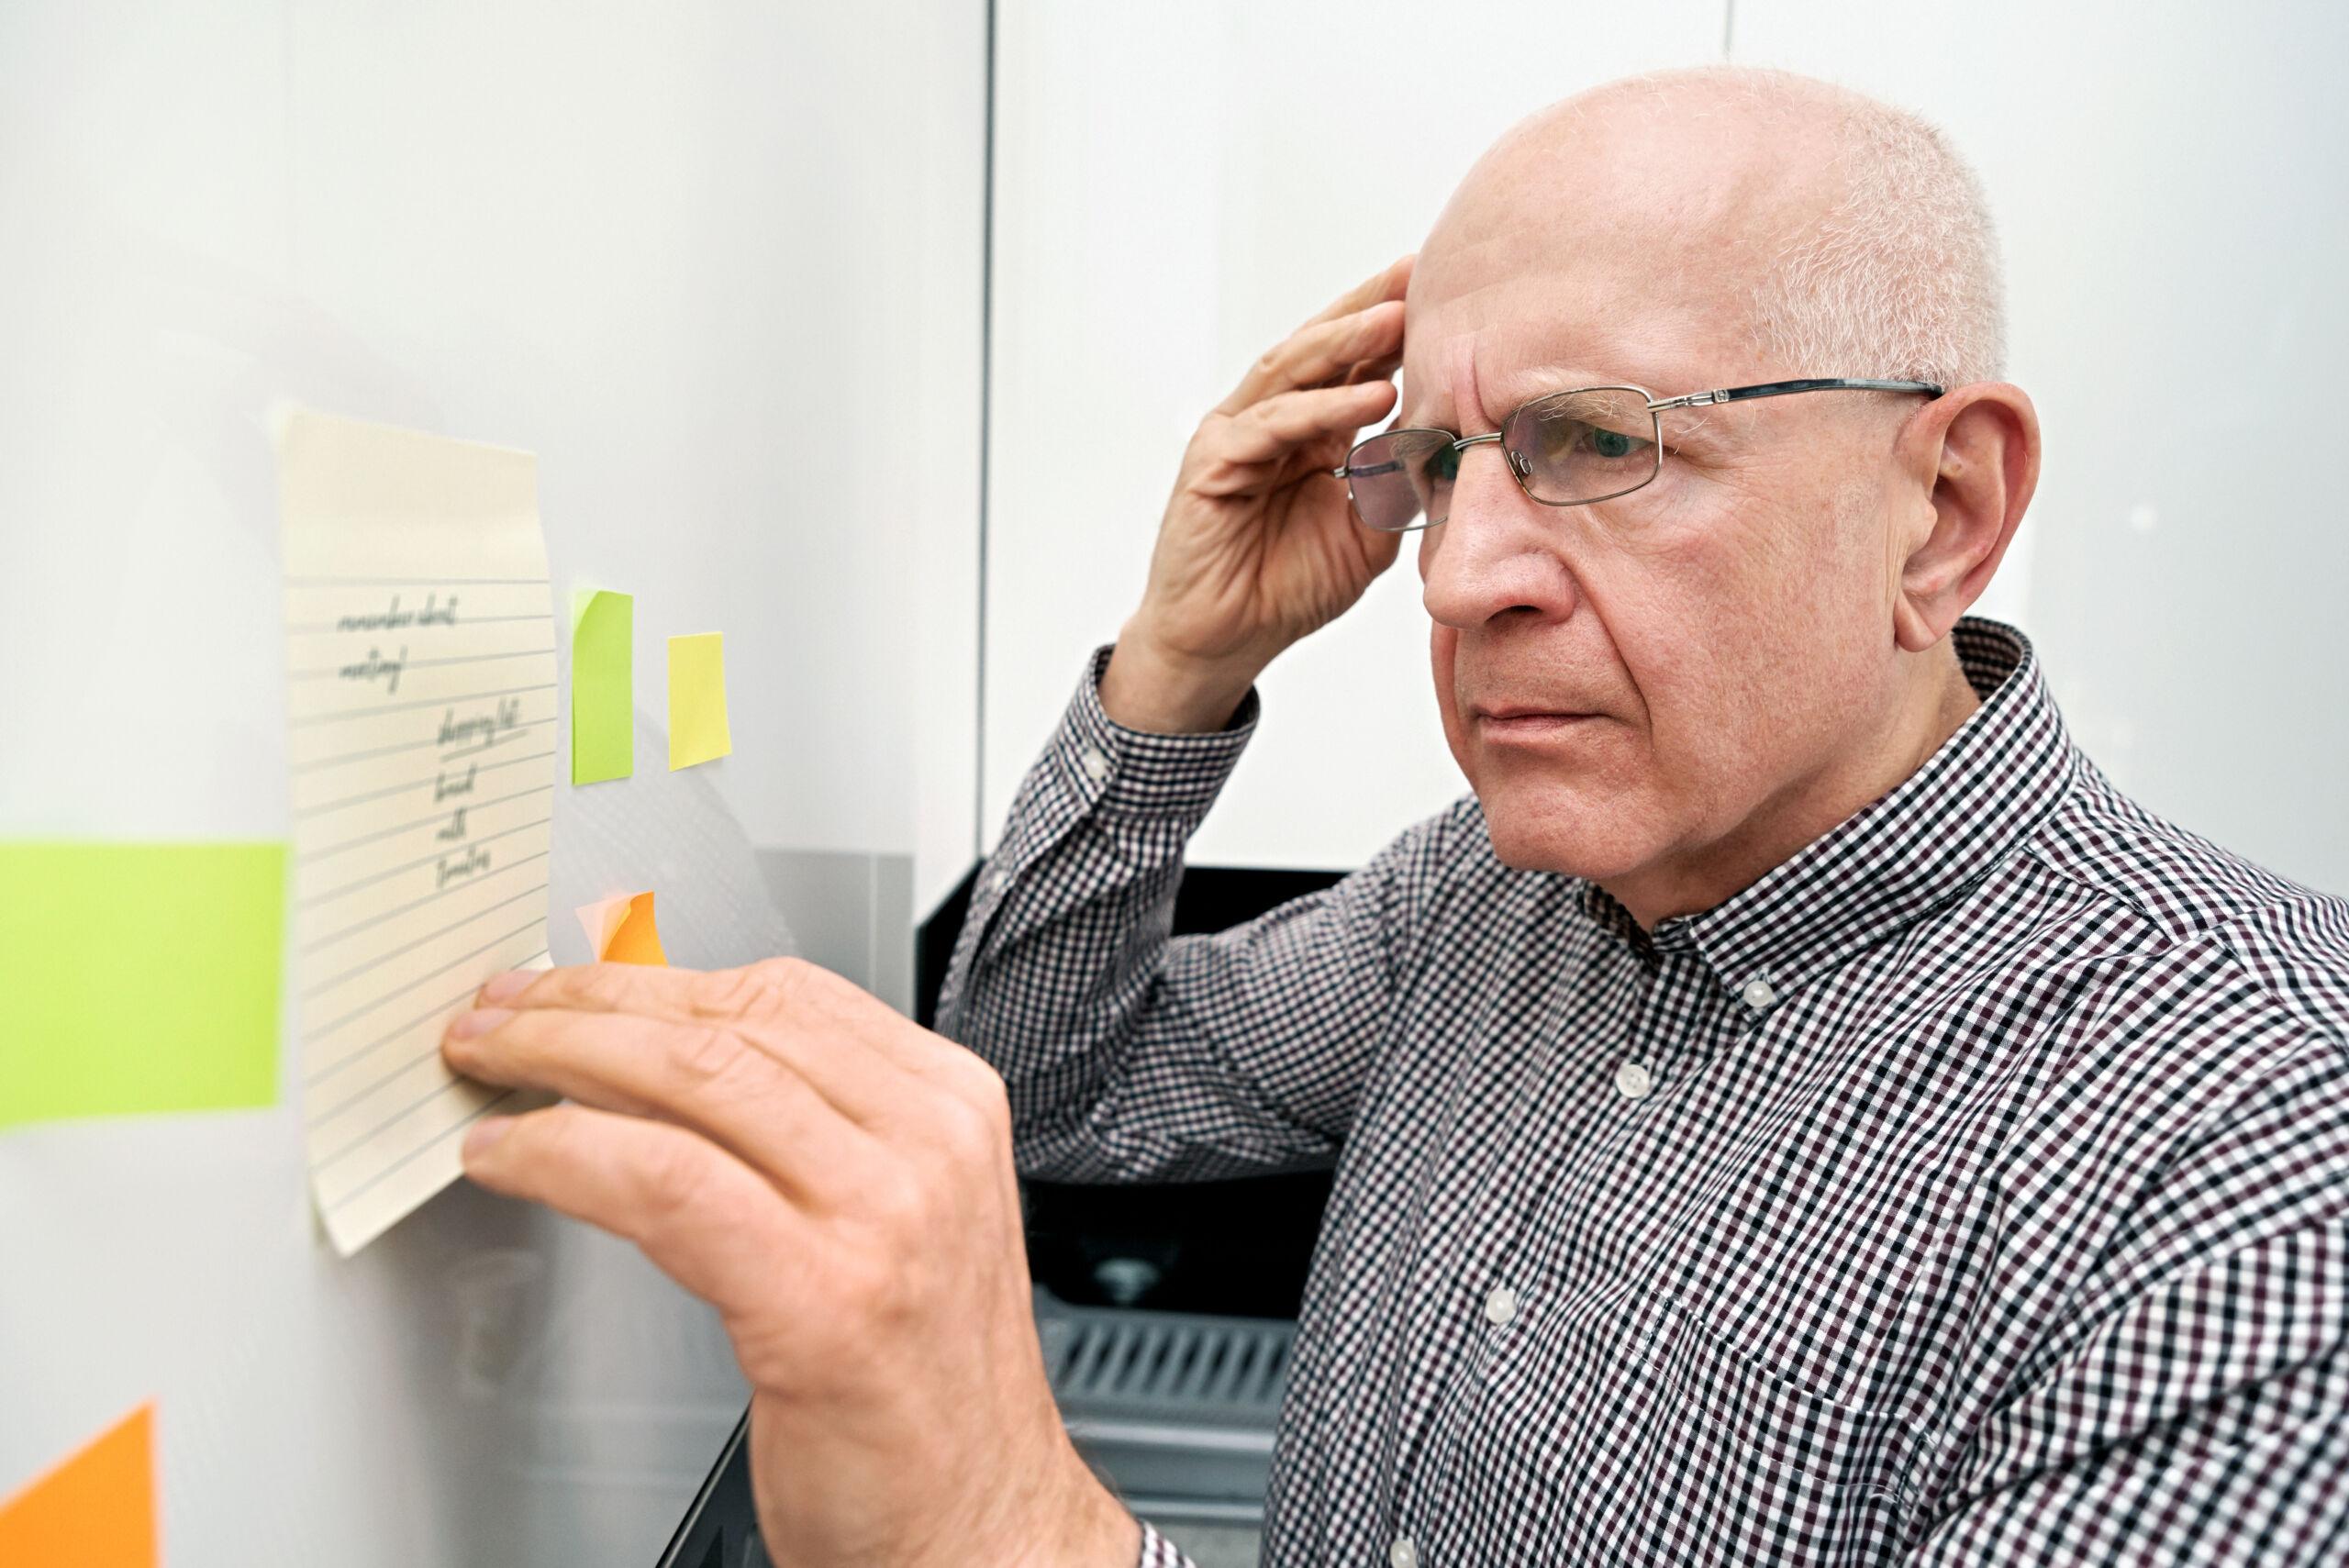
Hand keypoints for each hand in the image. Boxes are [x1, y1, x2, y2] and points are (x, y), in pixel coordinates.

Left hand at [439, 958, 1137, 1567]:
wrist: (980, 1526)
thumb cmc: (923, 1392)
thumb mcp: (896, 1219)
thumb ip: (811, 1135)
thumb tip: (658, 1063)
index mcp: (953, 1108)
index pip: (786, 993)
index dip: (654, 977)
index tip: (573, 985)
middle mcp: (930, 1144)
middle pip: (731, 1023)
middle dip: (589, 1002)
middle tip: (502, 1012)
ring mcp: (885, 1216)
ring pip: (692, 1081)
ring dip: (560, 1060)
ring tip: (490, 1070)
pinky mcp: (823, 1301)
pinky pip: (665, 1182)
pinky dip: (565, 1156)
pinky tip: (512, 1158)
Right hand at [1102, 254, 1413, 732]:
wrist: (1225, 642)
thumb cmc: (1286, 587)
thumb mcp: (1368, 535)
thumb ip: (1399, 488)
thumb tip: (1453, 447)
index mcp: (1310, 429)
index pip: (1355, 362)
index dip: (1396, 326)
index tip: (1449, 291)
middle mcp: (1271, 420)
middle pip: (1323, 347)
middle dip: (1372, 307)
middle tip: (1421, 271)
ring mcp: (1237, 436)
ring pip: (1293, 371)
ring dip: (1348, 341)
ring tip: (1398, 316)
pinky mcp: (1212, 464)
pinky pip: (1272, 425)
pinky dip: (1321, 408)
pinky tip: (1370, 397)